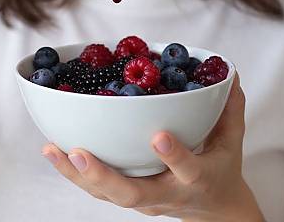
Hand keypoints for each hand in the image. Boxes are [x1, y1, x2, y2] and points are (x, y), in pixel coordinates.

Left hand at [42, 73, 263, 221]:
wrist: (215, 210)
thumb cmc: (221, 169)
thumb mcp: (232, 142)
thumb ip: (230, 110)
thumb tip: (230, 76)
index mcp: (195, 179)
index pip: (187, 170)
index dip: (174, 155)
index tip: (159, 136)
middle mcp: (166, 194)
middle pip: (132, 195)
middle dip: (103, 175)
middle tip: (79, 152)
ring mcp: (143, 200)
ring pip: (106, 195)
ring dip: (76, 175)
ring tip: (51, 150)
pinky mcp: (128, 198)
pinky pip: (98, 190)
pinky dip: (74, 174)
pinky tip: (55, 152)